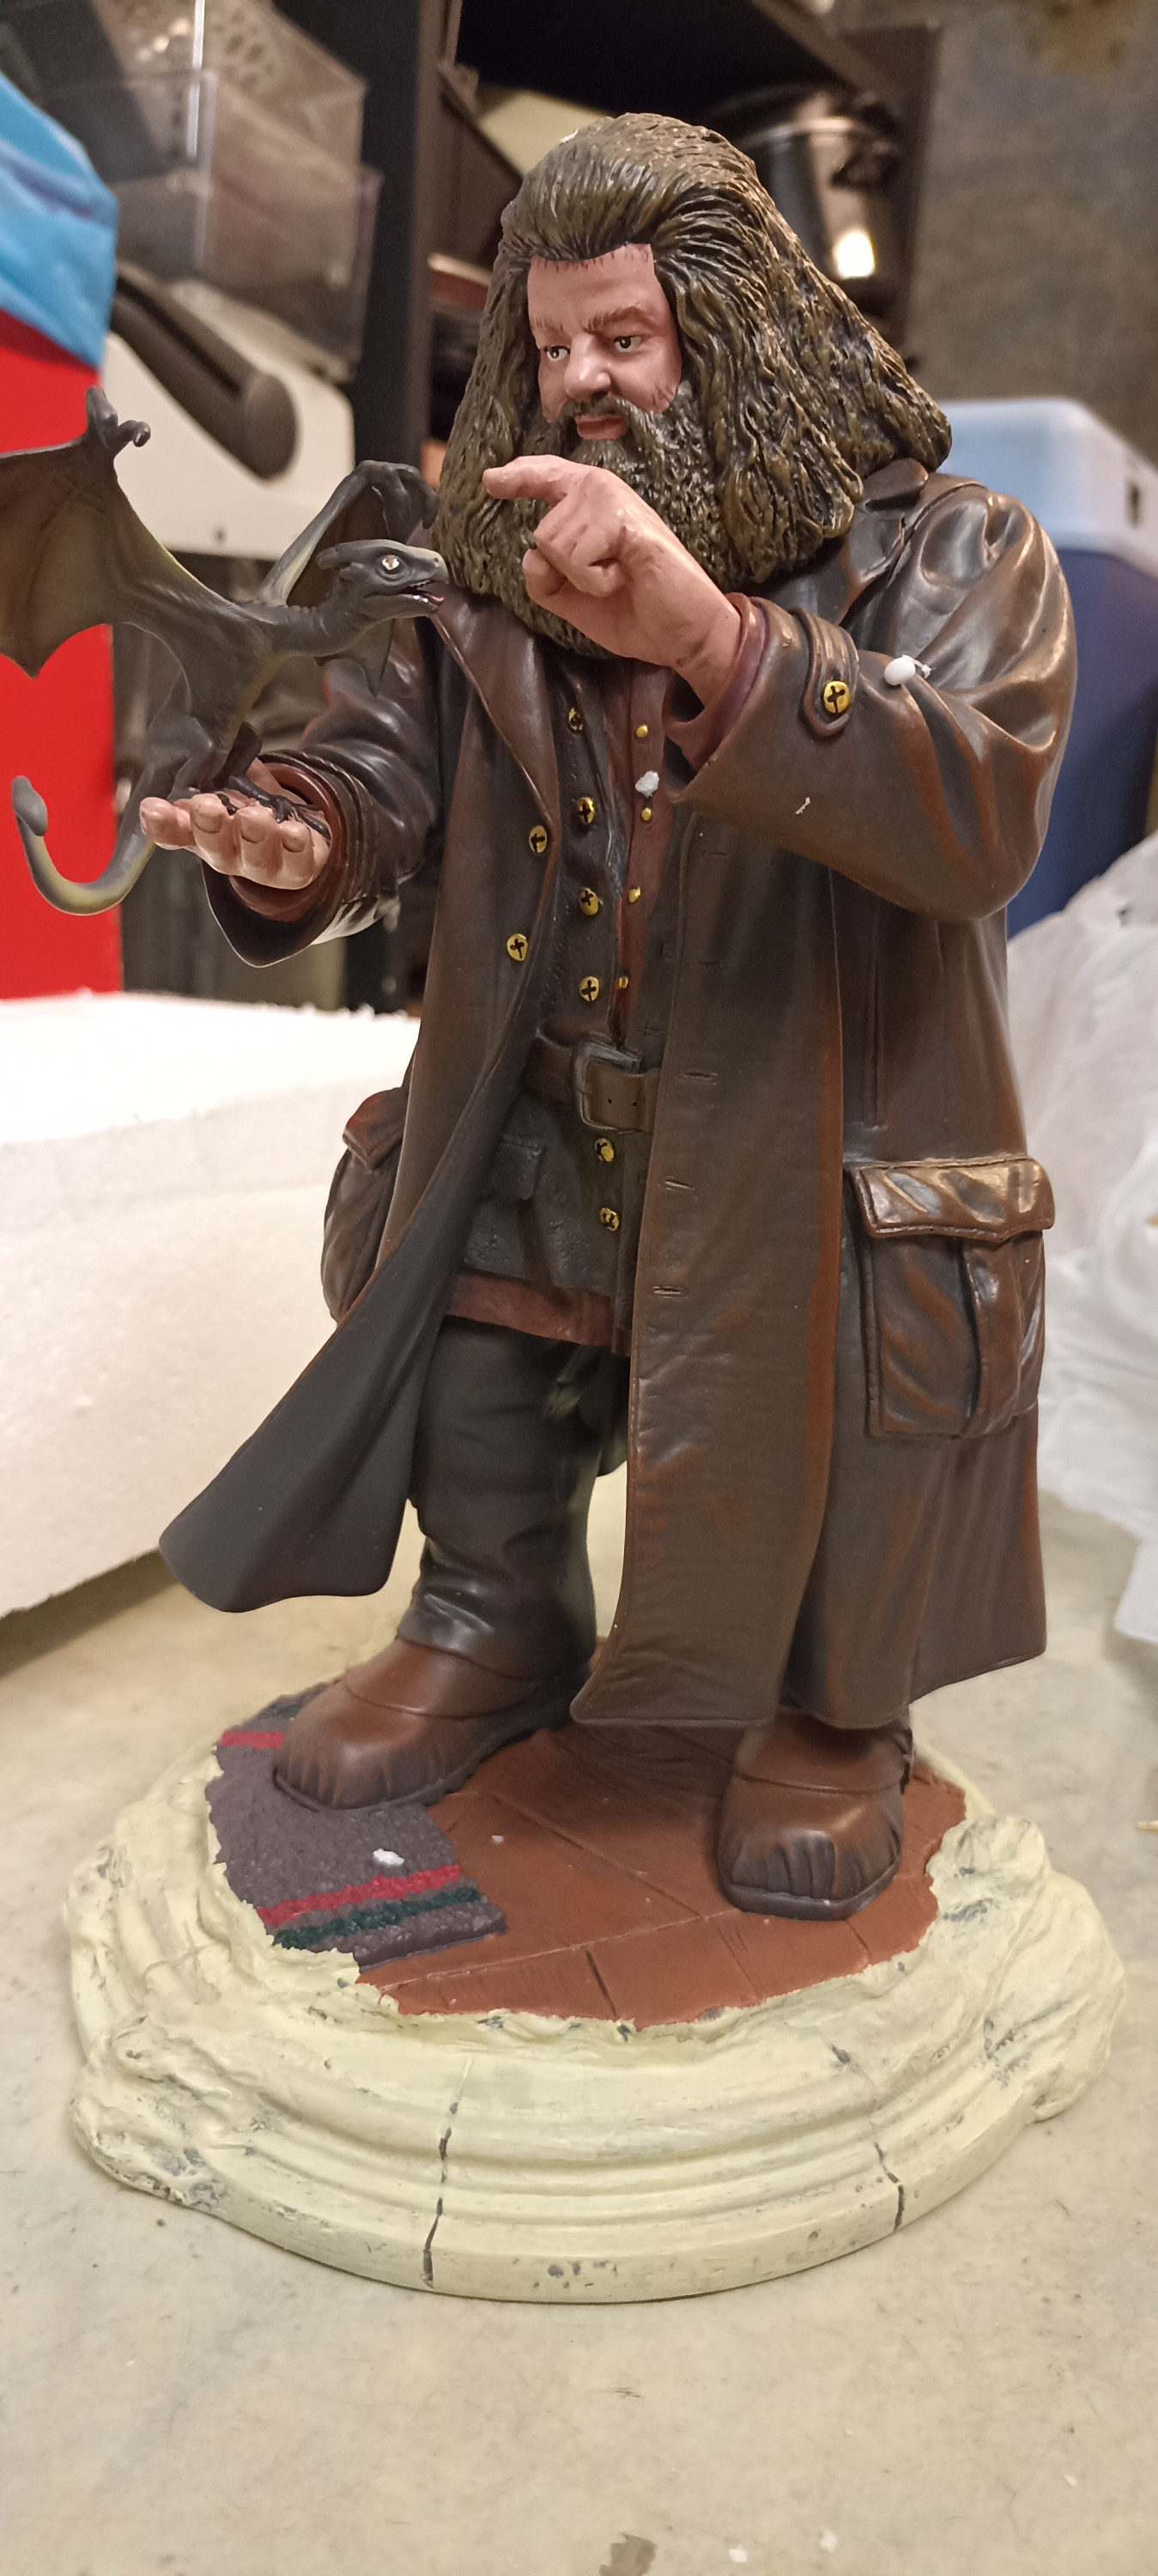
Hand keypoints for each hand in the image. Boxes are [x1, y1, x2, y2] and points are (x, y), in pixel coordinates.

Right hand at [140, 757, 329, 892]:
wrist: (295, 829)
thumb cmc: (249, 806)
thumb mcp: (224, 783)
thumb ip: (207, 772)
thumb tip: (191, 749)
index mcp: (202, 834)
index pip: (174, 833)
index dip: (161, 824)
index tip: (152, 807)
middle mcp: (228, 855)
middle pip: (214, 848)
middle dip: (209, 827)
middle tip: (206, 805)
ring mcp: (263, 867)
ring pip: (255, 858)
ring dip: (253, 835)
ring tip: (254, 814)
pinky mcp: (297, 869)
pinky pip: (298, 862)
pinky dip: (295, 845)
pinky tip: (294, 830)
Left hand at [482, 457, 740, 700]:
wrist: (684, 634)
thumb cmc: (639, 614)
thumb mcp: (576, 601)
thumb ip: (544, 580)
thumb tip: (531, 556)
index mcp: (593, 507)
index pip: (548, 480)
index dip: (519, 478)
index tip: (491, 481)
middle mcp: (602, 492)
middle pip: (541, 533)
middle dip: (566, 573)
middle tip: (611, 581)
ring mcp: (614, 500)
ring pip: (553, 543)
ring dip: (584, 579)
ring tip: (622, 578)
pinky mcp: (624, 519)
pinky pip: (574, 555)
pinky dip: (594, 580)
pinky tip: (626, 577)